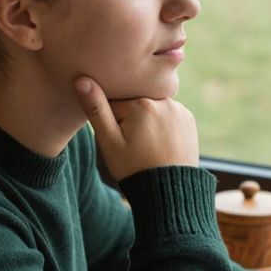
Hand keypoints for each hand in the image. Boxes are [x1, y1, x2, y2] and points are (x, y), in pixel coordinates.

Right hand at [74, 77, 198, 178]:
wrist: (169, 189)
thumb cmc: (134, 168)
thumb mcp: (109, 142)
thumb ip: (96, 109)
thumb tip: (82, 80)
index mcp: (140, 104)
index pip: (114, 102)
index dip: (112, 123)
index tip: (120, 140)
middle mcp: (163, 100)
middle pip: (135, 103)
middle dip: (130, 120)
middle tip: (136, 145)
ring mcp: (179, 109)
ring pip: (151, 108)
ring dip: (147, 120)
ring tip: (149, 145)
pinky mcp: (188, 118)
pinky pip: (168, 114)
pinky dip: (162, 124)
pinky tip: (161, 142)